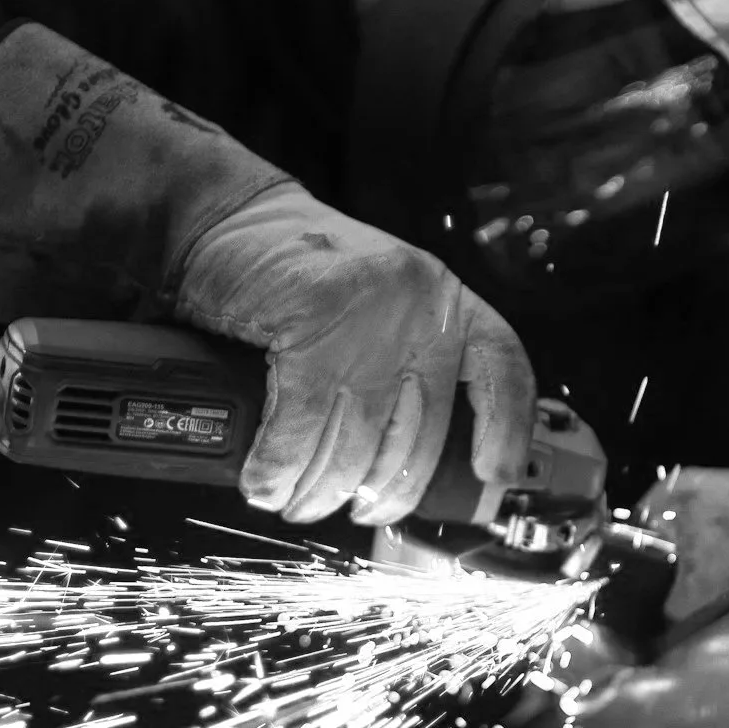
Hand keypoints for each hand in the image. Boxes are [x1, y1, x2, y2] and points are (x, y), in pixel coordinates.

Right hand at [175, 184, 535, 524]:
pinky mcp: (313, 315)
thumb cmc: (293, 277)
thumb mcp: (371, 313)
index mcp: (445, 304)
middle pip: (417, 435)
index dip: (506, 431)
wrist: (222, 219)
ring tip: (293, 502)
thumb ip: (399, 365)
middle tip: (350, 509)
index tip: (496, 473)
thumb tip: (403, 466)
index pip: (504, 371)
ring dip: (318, 491)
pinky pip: (299, 425)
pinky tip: (264, 483)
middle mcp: (421, 304)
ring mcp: (370, 309)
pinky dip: (277, 468)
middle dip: (378, 493)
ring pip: (354, 442)